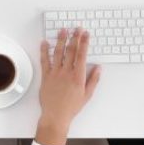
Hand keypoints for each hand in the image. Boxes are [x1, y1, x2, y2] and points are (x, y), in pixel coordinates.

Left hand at [35, 28, 100, 144]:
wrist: (56, 116)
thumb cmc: (72, 107)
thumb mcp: (87, 95)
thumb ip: (94, 80)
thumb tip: (99, 67)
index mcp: (78, 76)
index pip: (82, 55)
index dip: (84, 42)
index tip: (85, 34)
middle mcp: (67, 72)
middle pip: (71, 51)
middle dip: (74, 37)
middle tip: (76, 28)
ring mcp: (55, 73)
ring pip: (58, 52)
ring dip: (60, 40)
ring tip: (62, 30)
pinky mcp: (46, 76)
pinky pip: (45, 60)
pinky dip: (44, 50)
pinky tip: (45, 42)